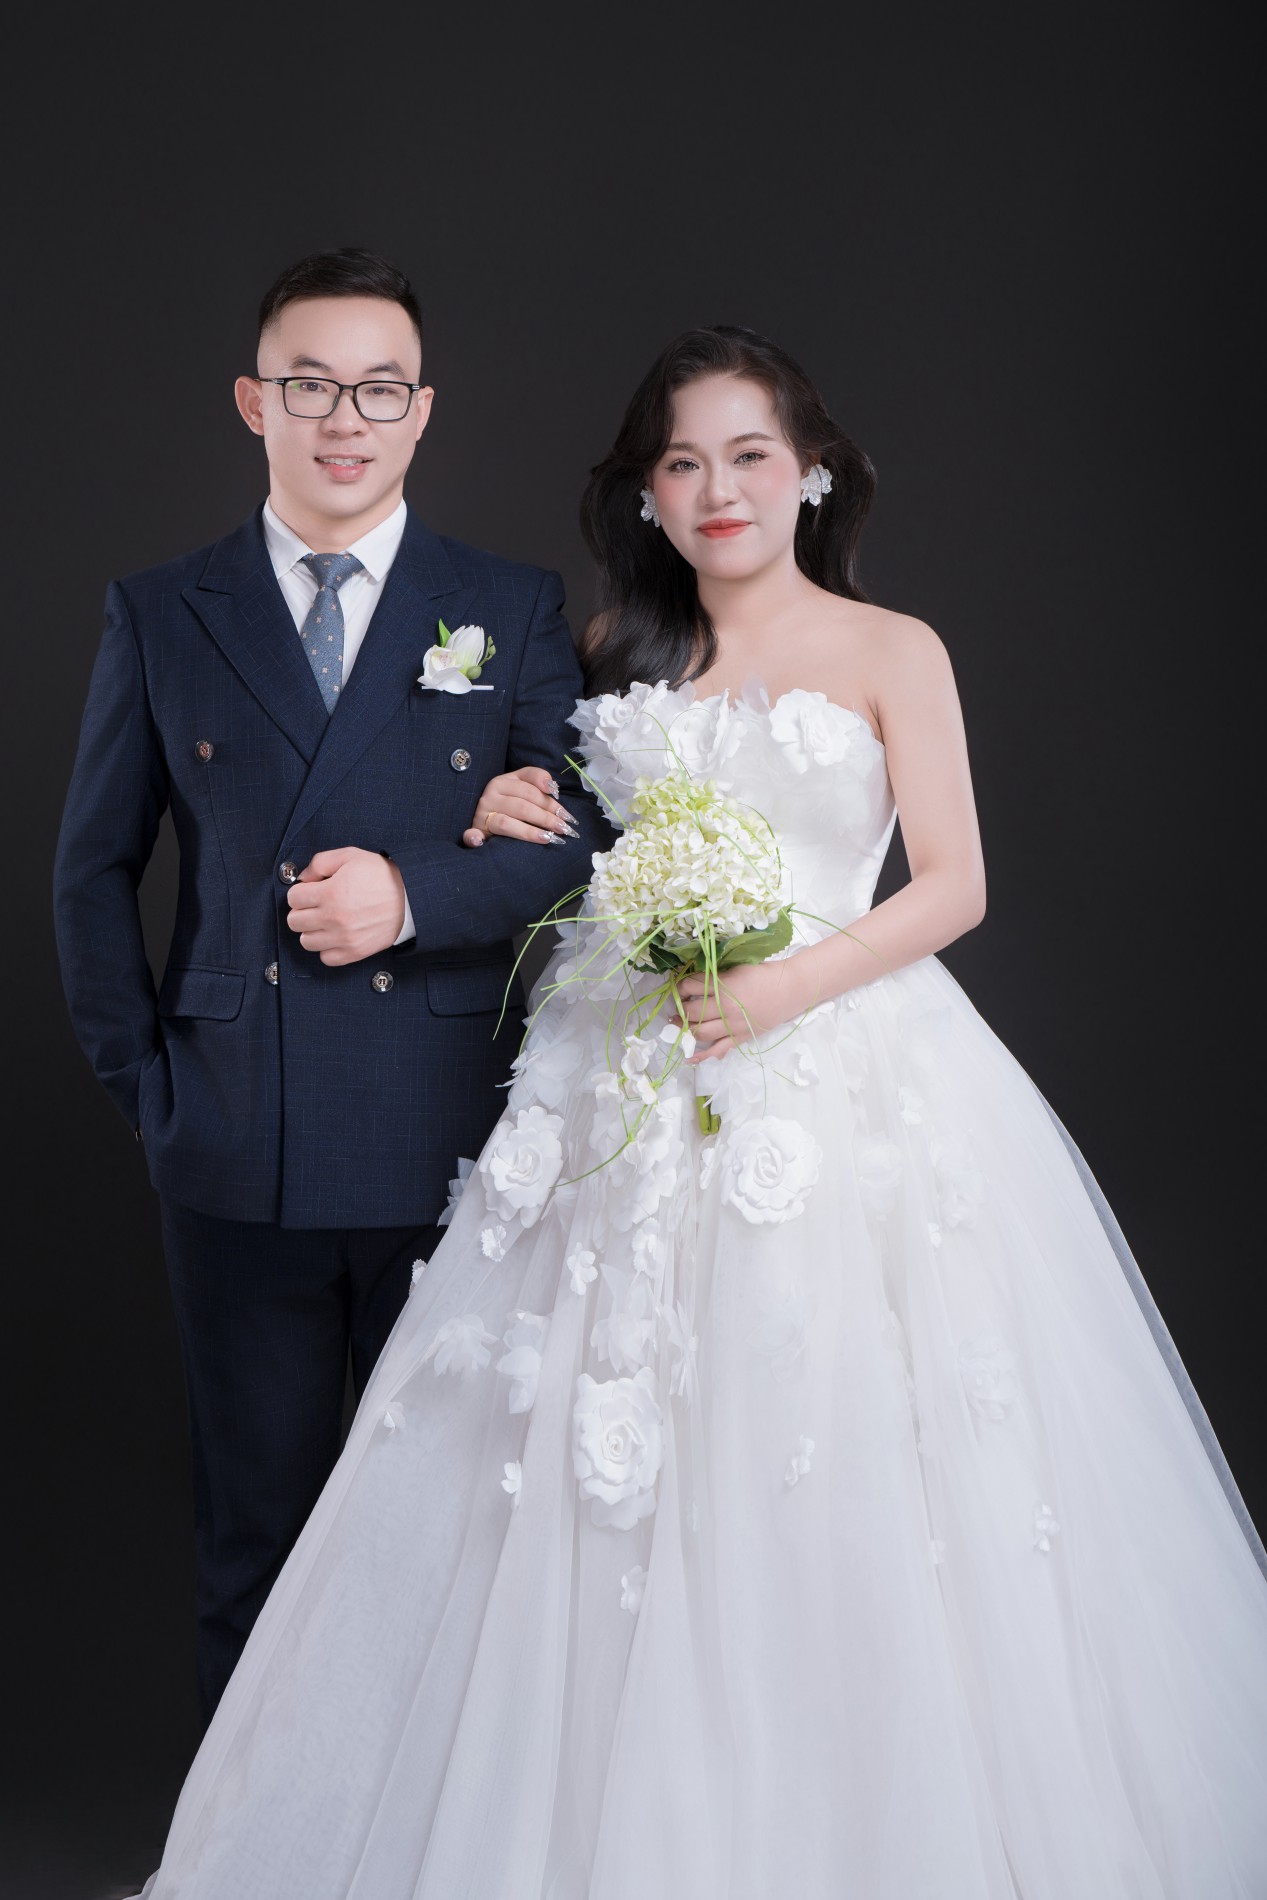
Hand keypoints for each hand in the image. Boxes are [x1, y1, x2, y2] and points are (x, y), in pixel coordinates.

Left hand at [285, 847, 406, 965]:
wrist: (410, 898)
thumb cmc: (382, 876)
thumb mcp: (351, 856)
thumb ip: (320, 862)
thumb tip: (303, 878)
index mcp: (331, 892)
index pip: (293, 898)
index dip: (301, 892)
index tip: (311, 891)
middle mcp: (334, 917)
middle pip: (294, 921)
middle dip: (302, 911)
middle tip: (315, 906)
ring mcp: (344, 937)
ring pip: (306, 941)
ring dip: (312, 931)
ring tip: (325, 922)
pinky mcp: (354, 952)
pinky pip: (325, 958)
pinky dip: (327, 948)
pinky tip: (335, 936)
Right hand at [462, 767, 579, 847]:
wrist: (485, 820)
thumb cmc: (510, 805)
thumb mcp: (522, 789)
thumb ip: (538, 783)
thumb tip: (553, 789)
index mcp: (504, 780)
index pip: (529, 781)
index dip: (548, 793)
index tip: (563, 808)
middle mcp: (492, 792)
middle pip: (523, 804)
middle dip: (547, 817)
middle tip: (564, 828)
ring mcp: (482, 812)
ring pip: (507, 822)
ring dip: (529, 832)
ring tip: (548, 838)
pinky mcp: (475, 830)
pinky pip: (473, 835)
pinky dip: (474, 838)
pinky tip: (480, 843)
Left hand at [676, 960, 807, 1062]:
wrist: (788, 990)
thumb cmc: (763, 974)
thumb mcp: (735, 968)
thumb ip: (714, 975)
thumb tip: (692, 979)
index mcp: (723, 987)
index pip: (690, 986)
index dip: (679, 987)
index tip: (676, 987)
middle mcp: (725, 1008)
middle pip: (691, 1011)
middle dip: (679, 1008)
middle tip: (676, 1005)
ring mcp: (732, 1026)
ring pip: (700, 1031)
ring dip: (684, 1028)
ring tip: (677, 1023)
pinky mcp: (740, 1038)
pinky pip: (718, 1050)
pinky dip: (703, 1056)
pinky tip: (689, 1058)